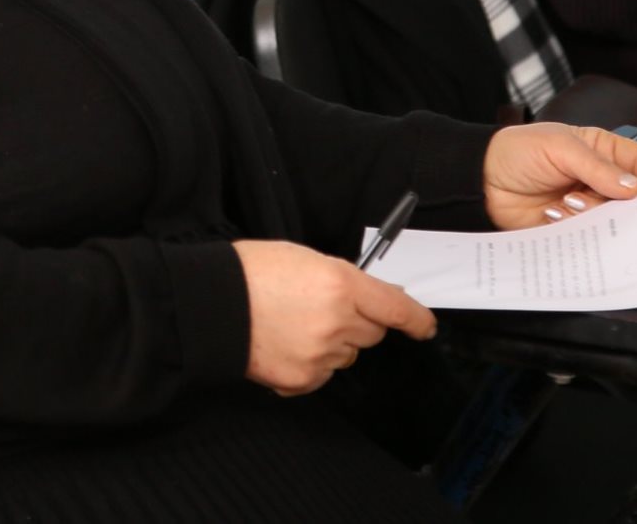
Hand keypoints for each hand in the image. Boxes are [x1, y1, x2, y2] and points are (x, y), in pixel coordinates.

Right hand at [233, 239, 434, 395]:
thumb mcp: (305, 258)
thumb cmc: (252, 272)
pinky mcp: (302, 379)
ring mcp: (321, 354)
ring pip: (347, 355)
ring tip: (294, 326)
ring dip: (333, 344)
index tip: (425, 327)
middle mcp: (337, 321)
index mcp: (341, 284)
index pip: (396, 308)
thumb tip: (368, 300)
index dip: (417, 319)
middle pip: (372, 333)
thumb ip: (342, 280)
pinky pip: (322, 375)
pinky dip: (311, 364)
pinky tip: (285, 345)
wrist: (211, 304)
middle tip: (325, 310)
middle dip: (358, 323)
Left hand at [483, 123, 636, 229]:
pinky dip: (578, 231)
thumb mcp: (559, 147)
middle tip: (602, 201)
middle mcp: (599, 181)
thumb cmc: (517, 151)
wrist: (481, 179)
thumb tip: (634, 186)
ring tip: (566, 202)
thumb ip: (597, 166)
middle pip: (633, 200)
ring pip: (612, 221)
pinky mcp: (572, 228)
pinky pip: (589, 238)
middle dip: (622, 204)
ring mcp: (587, 206)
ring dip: (593, 215)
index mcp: (602, 152)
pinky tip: (555, 215)